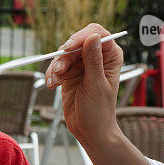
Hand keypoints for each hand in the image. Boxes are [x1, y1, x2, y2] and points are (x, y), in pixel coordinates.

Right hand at [44, 23, 122, 145]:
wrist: (90, 130)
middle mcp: (96, 57)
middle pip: (77, 42)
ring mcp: (82, 64)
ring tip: (56, 80)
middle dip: (65, 54)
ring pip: (64, 53)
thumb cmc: (100, 111)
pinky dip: (52, 73)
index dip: (82, 37)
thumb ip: (94, 60)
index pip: (97, 34)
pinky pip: (57, 65)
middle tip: (59, 69)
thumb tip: (93, 37)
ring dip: (57, 65)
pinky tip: (53, 84)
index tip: (69, 48)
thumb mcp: (96, 85)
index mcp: (111, 56)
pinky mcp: (70, 72)